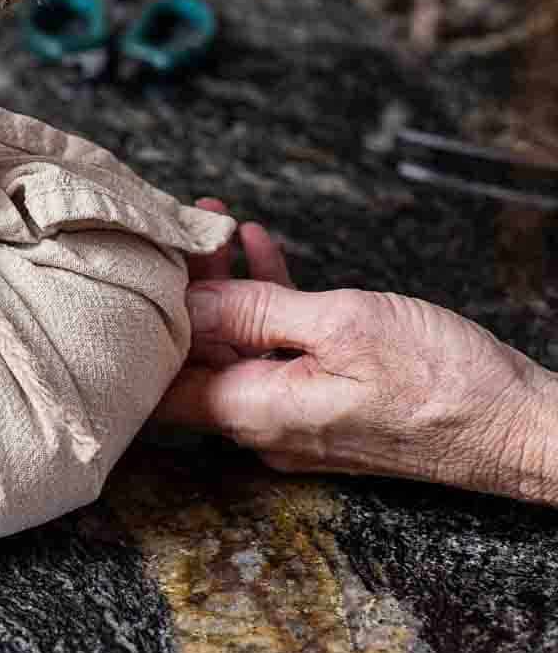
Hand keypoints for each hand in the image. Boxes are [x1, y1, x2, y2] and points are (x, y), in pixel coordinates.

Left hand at [158, 199, 557, 504]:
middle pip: (194, 359)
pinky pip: (275, 353)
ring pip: (234, 349)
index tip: (140, 266)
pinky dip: (266, 305)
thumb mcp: (340, 324)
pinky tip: (262, 251)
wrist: (513, 425)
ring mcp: (293, 419)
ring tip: (216, 225)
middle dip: (183, 290)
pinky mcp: (324, 406)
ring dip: (225, 288)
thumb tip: (184, 300)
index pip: (159, 383)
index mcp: (253, 412)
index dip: (141, 324)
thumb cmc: (439, 381)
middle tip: (179, 228)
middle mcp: (263, 427)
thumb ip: (253, 311)